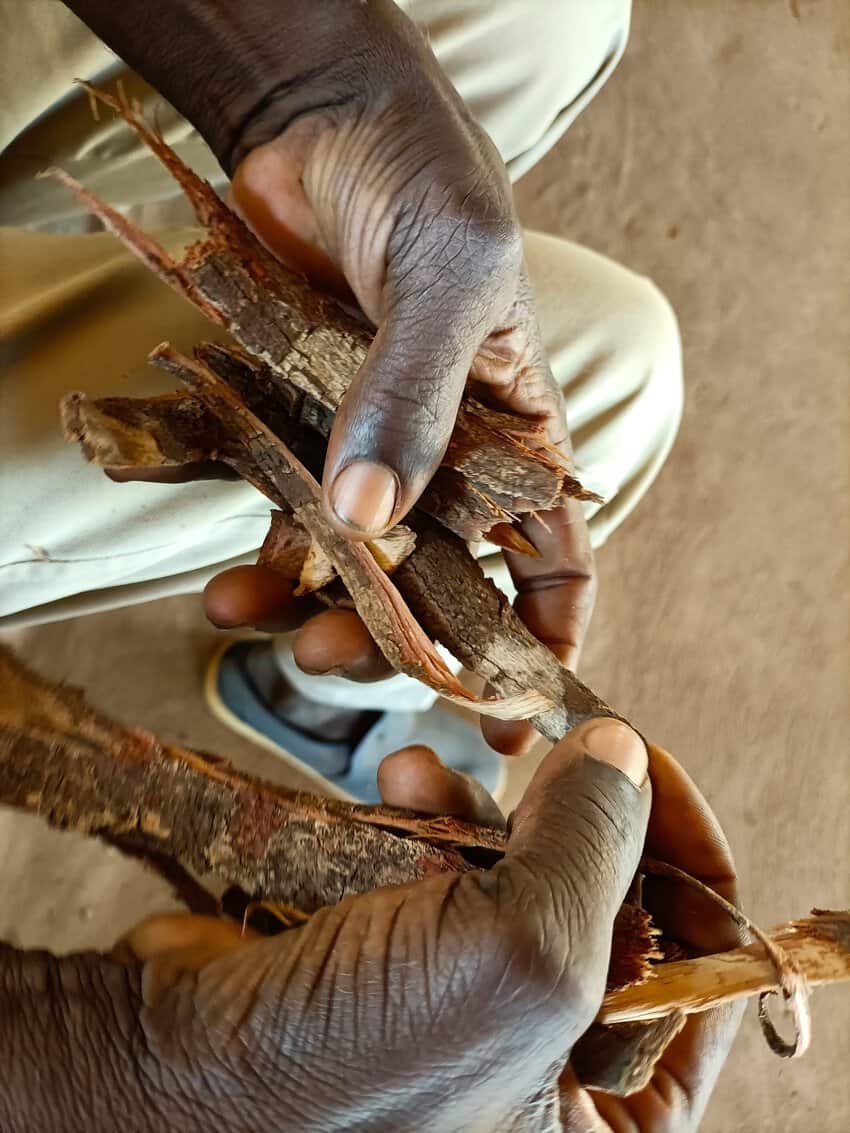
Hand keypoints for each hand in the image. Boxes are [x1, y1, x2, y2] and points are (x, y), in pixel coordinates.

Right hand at [0, 720, 742, 1131]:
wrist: (167, 1066)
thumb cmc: (345, 1063)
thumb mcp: (515, 959)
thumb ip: (595, 847)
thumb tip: (626, 753)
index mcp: (602, 1111)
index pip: (704, 972)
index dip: (687, 857)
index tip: (651, 765)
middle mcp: (542, 1062)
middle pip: (611, 904)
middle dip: (570, 816)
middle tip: (555, 747)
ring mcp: (464, 1004)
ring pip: (522, 868)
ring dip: (482, 803)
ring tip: (420, 774)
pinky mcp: (400, 954)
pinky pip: (448, 861)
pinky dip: (425, 813)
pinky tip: (390, 785)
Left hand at [95, 0, 594, 752]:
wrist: (320, 119)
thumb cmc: (424, 183)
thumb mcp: (451, 280)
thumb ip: (416, 400)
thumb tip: (370, 523)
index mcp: (520, 434)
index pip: (552, 559)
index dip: (539, 641)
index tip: (512, 718)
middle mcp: (450, 458)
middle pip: (440, 583)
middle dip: (398, 638)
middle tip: (339, 663)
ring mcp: (372, 450)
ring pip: (355, 566)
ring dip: (314, 611)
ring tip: (264, 630)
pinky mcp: (301, 432)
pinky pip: (285, 519)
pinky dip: (259, 559)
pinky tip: (228, 586)